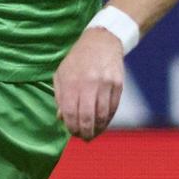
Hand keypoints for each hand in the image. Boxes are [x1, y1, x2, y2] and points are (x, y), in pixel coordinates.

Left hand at [54, 26, 126, 140]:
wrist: (102, 41)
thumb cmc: (78, 59)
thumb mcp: (62, 73)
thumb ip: (60, 96)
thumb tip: (61, 119)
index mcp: (71, 81)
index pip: (70, 112)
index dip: (71, 127)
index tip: (72, 132)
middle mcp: (88, 83)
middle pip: (86, 117)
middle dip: (84, 132)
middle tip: (84, 138)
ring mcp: (105, 84)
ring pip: (102, 115)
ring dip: (97, 129)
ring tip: (93, 133)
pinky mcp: (118, 84)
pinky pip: (113, 108)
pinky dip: (108, 119)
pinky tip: (103, 123)